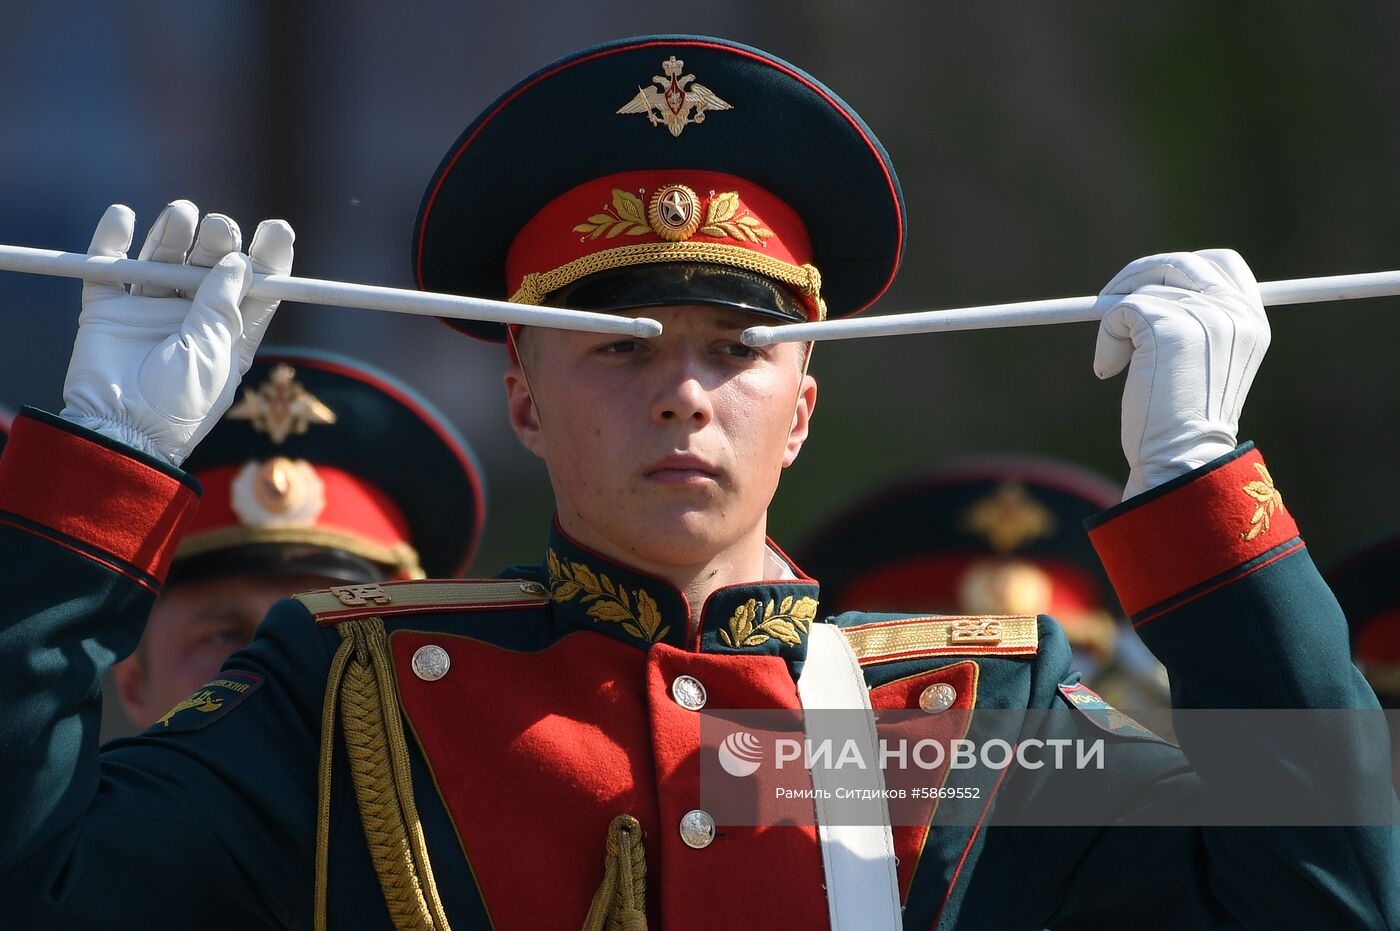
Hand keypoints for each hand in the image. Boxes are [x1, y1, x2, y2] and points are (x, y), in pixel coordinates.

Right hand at [60, 200, 293, 465]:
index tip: (277, 229)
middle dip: (217, 243)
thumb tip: (240, 262)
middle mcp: (191, 320)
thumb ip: (221, 307)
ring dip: (172, 234)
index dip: (267, 259)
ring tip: (181, 214)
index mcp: (228, 336)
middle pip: (208, 267)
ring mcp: (148, 314)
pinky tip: (122, 215)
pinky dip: (111, 241)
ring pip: (162, 261)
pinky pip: (108, 269)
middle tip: (219, 228)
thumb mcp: (212, 355)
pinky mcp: (107, 312)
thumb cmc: (178, 405)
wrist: (118, 433)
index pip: (254, 290)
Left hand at [1093, 249, 1268, 498]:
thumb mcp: (1203, 364)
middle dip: (1136, 278)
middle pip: (1177, 263)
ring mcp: (1203, 315)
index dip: (1176, 269)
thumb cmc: (1183, 423)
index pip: (1221, 262)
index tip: (1144, 290)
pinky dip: (1105, 339)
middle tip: (1109, 305)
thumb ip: (1193, 324)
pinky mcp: (1166, 325)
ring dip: (1116, 321)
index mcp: (1251, 319)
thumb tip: (1142, 293)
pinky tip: (1110, 370)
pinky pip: (1118, 311)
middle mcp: (1234, 310)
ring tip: (1117, 361)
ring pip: (1141, 289)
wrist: (1181, 460)